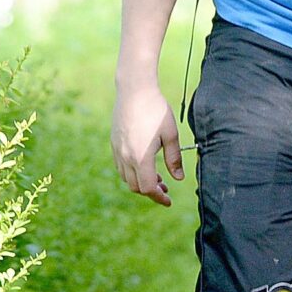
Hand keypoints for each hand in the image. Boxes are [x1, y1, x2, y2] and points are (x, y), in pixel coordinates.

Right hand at [112, 82, 182, 205]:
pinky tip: (144, 165)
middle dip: (151, 191)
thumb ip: (174, 158)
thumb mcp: (171, 134)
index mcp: (141, 157)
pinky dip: (132, 172)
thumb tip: (178, 179)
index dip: (159, 197)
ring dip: (140, 182)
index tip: (169, 201)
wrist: (134, 91)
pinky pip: (120, 166)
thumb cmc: (156, 110)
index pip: (147, 188)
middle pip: (135, 187)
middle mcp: (125, 157)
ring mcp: (117, 150)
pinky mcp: (114, 143)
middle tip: (166, 188)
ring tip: (157, 177)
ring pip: (126, 178)